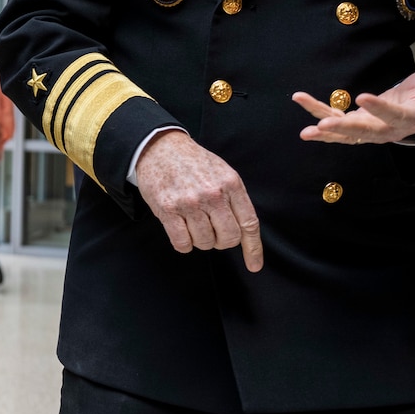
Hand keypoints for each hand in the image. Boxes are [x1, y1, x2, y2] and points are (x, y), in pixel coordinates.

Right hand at [133, 130, 261, 272]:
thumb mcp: (222, 172)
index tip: (254, 266)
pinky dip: (184, 243)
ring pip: (205, 243)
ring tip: (193, 223)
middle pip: (228, 238)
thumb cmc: (193, 162)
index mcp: (231, 183)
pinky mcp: (168, 209)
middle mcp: (212, 194)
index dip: (253, 248)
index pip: (249, 223)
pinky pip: (182, 243)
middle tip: (212, 231)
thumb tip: (244, 231)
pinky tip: (181, 230)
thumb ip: (234, 198)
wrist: (160, 147)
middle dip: (221, 241)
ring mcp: (190, 202)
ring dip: (200, 240)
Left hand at [294, 64, 414, 143]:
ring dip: (325, 129)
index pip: (393, 114)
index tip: (363, 96)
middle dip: (343, 129)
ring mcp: (369, 128)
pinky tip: (300, 100)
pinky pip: (334, 118)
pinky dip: (317, 111)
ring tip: (306, 132)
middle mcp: (386, 129)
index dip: (379, 107)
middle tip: (323, 128)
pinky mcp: (357, 122)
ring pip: (346, 132)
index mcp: (408, 118)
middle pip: (364, 131)